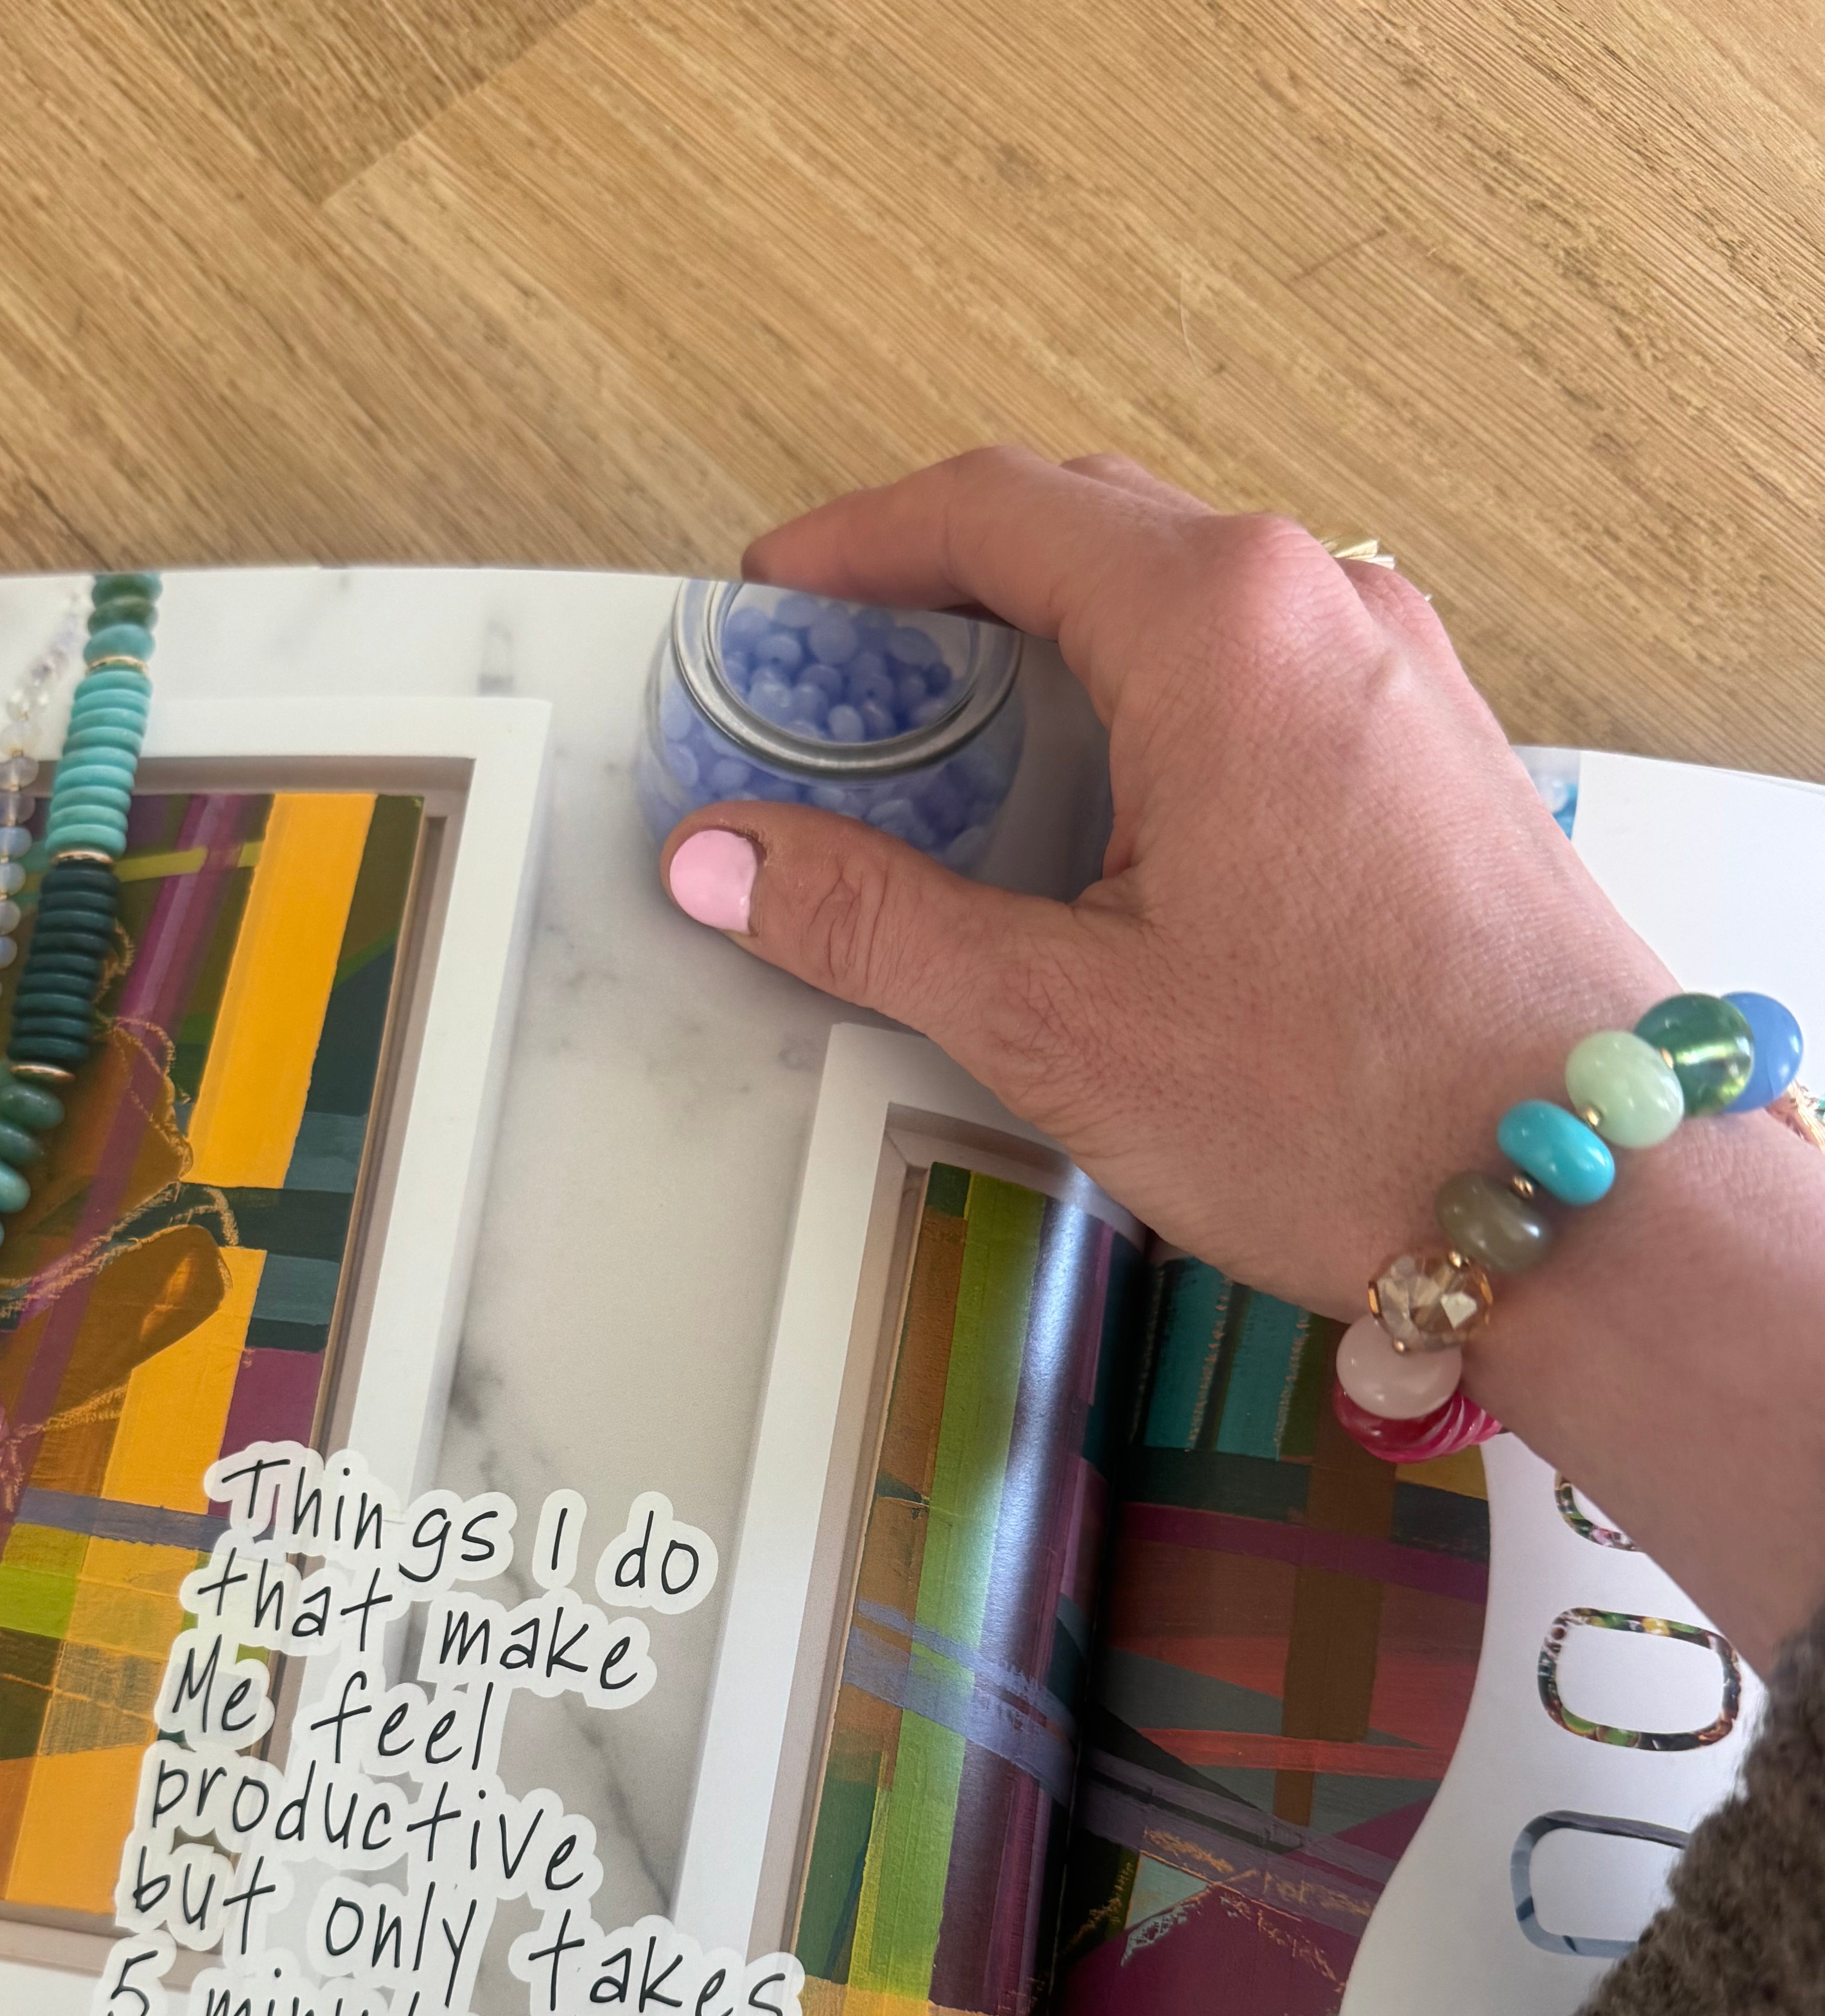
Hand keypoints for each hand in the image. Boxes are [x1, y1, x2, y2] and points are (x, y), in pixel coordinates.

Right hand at [657, 448, 1824, 1665]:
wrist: (1589, 1201)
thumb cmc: (1355, 1109)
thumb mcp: (1060, 1021)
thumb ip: (872, 920)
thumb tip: (728, 859)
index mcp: (1220, 626)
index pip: (990, 510)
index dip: (854, 548)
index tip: (771, 601)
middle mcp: (1322, 606)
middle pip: (1081, 532)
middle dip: (937, 599)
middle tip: (832, 701)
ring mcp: (1393, 668)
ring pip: (1173, 605)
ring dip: (1042, 663)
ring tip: (943, 779)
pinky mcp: (1426, 746)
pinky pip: (1252, 671)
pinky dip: (1140, 710)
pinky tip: (1091, 829)